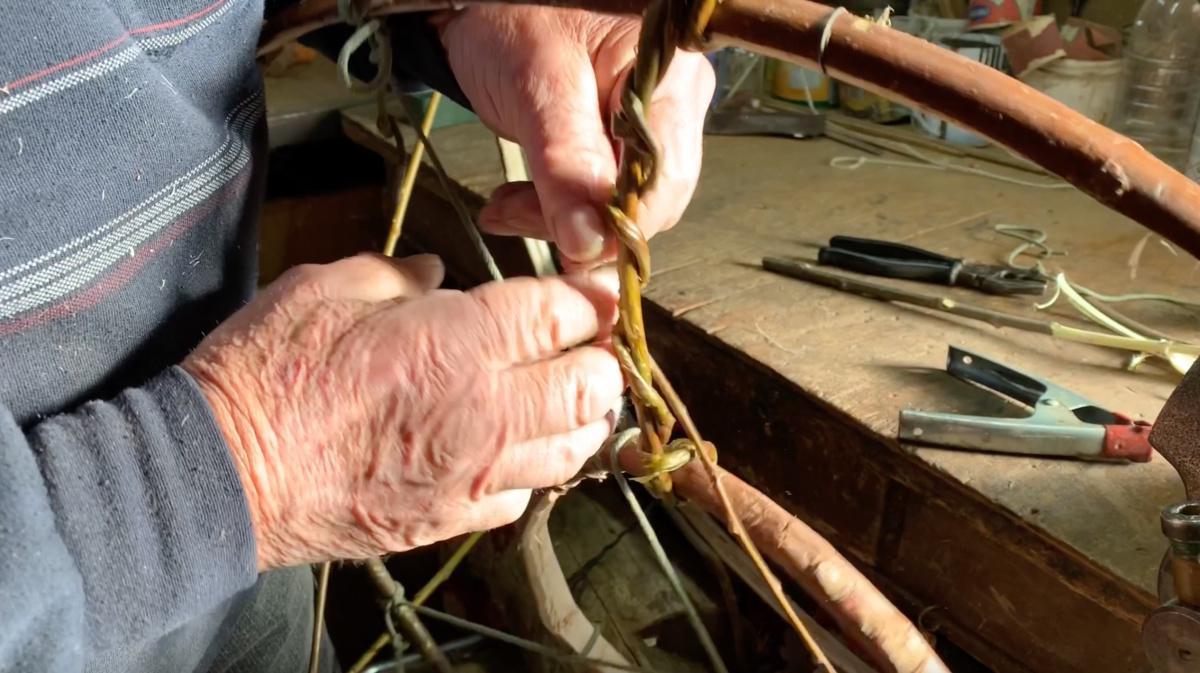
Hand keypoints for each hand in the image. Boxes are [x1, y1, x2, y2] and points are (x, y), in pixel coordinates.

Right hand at [183, 254, 622, 569]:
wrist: (223, 474)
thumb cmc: (266, 373)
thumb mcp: (326, 287)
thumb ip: (397, 274)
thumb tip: (437, 273)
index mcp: (459, 341)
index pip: (565, 315)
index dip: (586, 299)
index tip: (586, 294)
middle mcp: (484, 411)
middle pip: (592, 386)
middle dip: (598, 360)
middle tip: (580, 346)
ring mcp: (472, 474)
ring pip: (574, 450)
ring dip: (580, 419)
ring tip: (561, 398)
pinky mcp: (450, 520)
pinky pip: (524, 498)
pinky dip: (533, 472)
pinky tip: (510, 451)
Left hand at [437, 6, 713, 266]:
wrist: (479, 8)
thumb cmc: (513, 22)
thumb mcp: (538, 90)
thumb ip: (567, 167)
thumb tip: (588, 244)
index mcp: (670, 79)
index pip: (666, 178)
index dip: (625, 224)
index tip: (573, 246)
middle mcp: (672, 104)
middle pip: (649, 198)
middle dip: (584, 222)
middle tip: (514, 215)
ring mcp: (647, 126)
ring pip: (621, 206)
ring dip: (560, 219)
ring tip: (504, 207)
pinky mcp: (616, 144)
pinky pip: (598, 196)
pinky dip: (554, 208)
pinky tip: (514, 202)